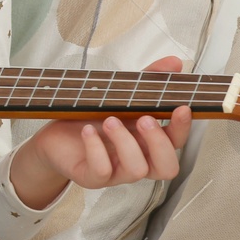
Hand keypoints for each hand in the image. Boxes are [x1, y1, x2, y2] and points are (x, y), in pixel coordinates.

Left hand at [9, 54, 193, 209]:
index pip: (177, 142)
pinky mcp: (92, 176)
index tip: (182, 107)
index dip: (183, 128)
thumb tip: (174, 63)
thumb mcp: (120, 96)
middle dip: (159, 143)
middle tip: (145, 119)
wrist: (56, 135)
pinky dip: (96, 148)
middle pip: (167, 167)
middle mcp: (137, 159)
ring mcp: (116, 171)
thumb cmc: (92, 117)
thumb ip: (148, 80)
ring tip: (110, 120)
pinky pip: (102, 170)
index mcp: (148, 142)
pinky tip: (88, 131)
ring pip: (136, 170)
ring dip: (126, 142)